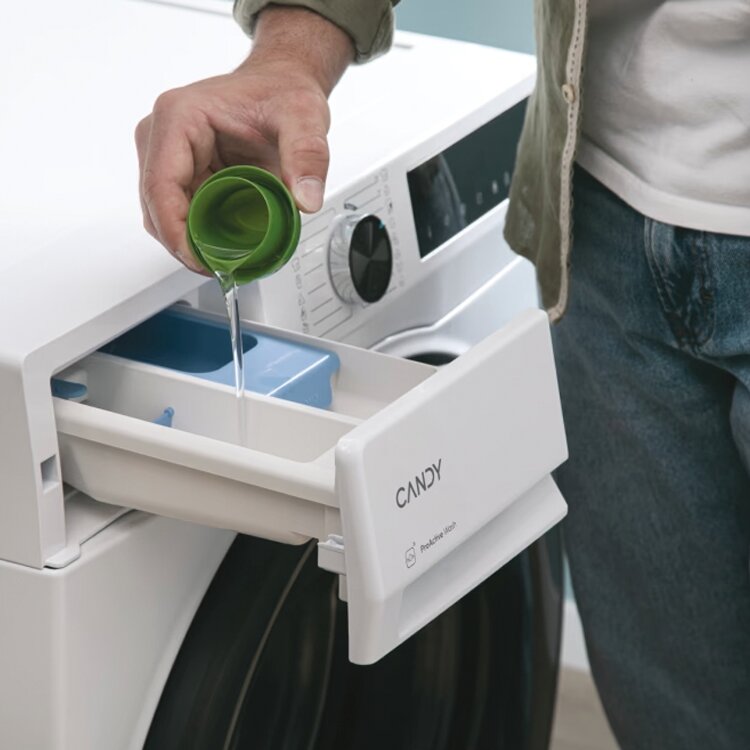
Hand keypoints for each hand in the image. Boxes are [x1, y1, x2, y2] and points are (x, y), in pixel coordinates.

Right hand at [135, 6, 353, 272]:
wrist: (279, 85)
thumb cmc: (281, 93)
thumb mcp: (304, 119)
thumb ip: (309, 157)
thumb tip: (305, 200)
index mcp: (179, 117)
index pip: (161, 186)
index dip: (176, 233)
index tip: (202, 260)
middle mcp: (163, 135)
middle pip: (156, 207)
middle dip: (184, 244)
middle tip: (222, 268)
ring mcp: (167, 156)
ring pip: (163, 215)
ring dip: (191, 242)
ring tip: (227, 259)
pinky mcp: (179, 172)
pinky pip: (179, 213)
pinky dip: (198, 234)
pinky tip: (223, 245)